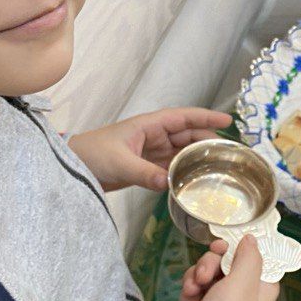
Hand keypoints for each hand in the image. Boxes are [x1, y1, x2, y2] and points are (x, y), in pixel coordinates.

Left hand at [66, 107, 231, 191]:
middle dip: (207, 141)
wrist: (72, 167)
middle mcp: (153, 136)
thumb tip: (169, 183)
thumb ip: (145, 173)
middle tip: (228, 154)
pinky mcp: (146, 168)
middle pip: (187, 136)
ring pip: (181, 153)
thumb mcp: (120, 162)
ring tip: (218, 167)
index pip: (183, 118)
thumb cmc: (92, 155)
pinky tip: (195, 181)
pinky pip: (171, 168)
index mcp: (148, 125)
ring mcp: (150, 152)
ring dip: (197, 158)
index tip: (227, 120)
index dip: (205, 117)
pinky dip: (183, 173)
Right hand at [165, 236, 279, 300]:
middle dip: (212, 262)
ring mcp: (221, 300)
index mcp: (261, 288)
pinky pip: (195, 284)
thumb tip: (252, 238)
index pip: (257, 256)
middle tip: (207, 272)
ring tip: (194, 289)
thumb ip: (249, 256)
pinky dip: (190, 289)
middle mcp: (244, 292)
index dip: (242, 247)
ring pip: (208, 269)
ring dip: (198, 275)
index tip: (229, 242)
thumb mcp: (243, 283)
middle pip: (228, 259)